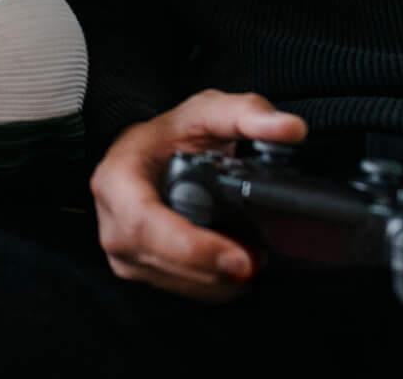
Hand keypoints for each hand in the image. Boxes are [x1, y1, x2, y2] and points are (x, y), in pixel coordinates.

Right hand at [90, 91, 308, 300]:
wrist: (152, 151)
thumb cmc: (173, 133)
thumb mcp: (208, 111)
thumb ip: (248, 114)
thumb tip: (289, 129)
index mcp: (117, 178)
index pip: (145, 223)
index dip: (192, 246)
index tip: (237, 257)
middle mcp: (113, 220)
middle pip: (161, 260)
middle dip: (214, 268)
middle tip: (257, 260)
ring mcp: (123, 250)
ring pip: (173, 282)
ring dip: (217, 279)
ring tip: (252, 258)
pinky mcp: (141, 269)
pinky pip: (179, 289)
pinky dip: (212, 284)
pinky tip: (231, 265)